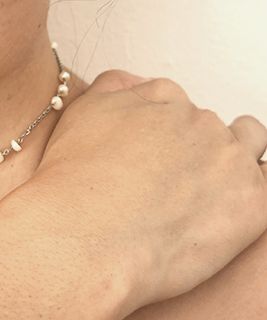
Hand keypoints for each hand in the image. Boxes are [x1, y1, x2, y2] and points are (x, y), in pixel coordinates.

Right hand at [29, 70, 266, 311]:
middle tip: (167, 188)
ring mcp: (229, 158)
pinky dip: (246, 202)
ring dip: (233, 163)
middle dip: (195, 151)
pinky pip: (265, 190)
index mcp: (162, 97)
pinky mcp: (253, 203)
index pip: (176, 104)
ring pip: (250, 145)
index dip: (163, 134)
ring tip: (205, 196)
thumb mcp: (80, 113)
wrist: (83, 237)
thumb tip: (136, 81)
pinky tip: (218, 219)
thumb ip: (112, 87)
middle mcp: (200, 120)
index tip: (150, 160)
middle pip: (210, 126)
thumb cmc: (73, 185)